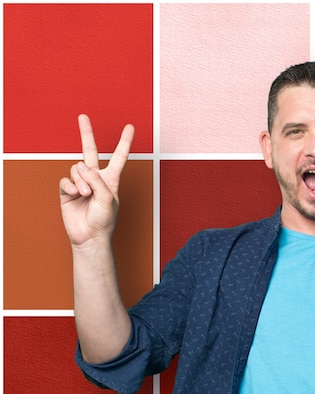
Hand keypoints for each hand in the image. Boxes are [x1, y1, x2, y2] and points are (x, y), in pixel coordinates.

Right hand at [59, 114, 133, 246]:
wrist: (89, 237)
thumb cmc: (104, 221)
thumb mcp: (107, 199)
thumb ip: (97, 180)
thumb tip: (82, 166)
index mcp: (111, 180)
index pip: (118, 157)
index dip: (124, 142)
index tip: (130, 127)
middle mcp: (95, 178)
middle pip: (90, 151)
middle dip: (86, 134)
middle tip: (83, 116)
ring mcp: (80, 183)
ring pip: (76, 169)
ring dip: (81, 182)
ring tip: (85, 195)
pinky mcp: (67, 191)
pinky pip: (65, 180)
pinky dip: (70, 186)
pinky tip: (74, 195)